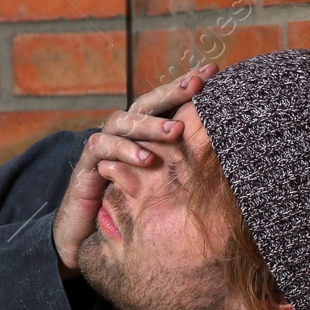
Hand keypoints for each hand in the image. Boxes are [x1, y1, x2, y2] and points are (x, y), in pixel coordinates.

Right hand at [52, 62, 219, 278]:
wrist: (84, 238)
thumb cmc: (128, 212)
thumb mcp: (161, 188)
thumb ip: (182, 169)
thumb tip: (226, 158)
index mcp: (141, 136)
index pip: (164, 103)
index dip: (185, 85)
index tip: (213, 71)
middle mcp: (122, 135)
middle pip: (144, 102)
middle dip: (171, 91)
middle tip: (196, 84)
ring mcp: (102, 147)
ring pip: (123, 121)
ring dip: (150, 124)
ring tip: (175, 131)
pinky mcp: (87, 166)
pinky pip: (102, 148)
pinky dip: (123, 150)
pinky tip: (145, 159)